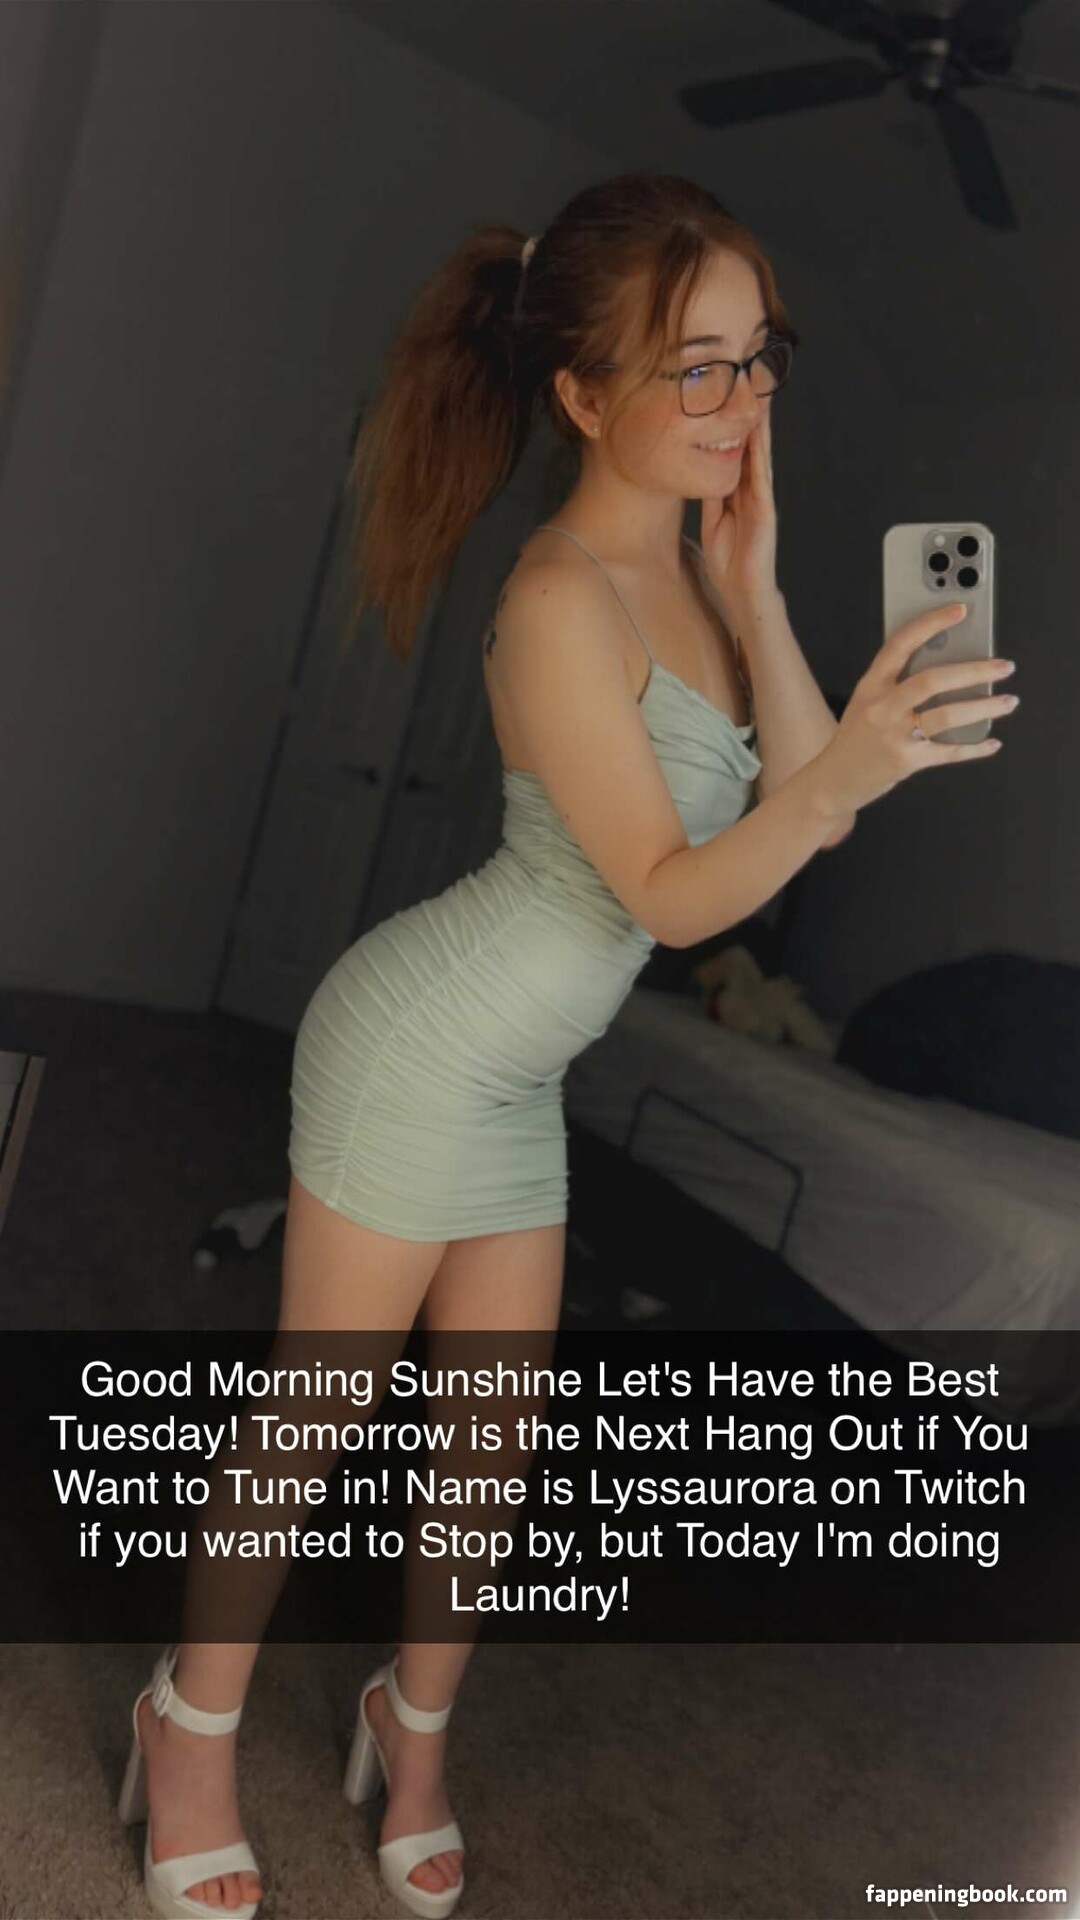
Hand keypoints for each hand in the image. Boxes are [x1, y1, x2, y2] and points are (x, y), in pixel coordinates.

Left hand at [698, 403, 777, 601]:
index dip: (733, 424)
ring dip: (760, 425)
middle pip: (751, 444)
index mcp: (739, 493)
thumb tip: (703, 474)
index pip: (737, 451)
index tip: (728, 396)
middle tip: (749, 381)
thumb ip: (712, 498)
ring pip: (759, 453)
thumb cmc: (730, 561)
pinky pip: (761, 474)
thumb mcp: (713, 521)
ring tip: (759, 394)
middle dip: (750, 415)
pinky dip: (759, 452)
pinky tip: (758, 432)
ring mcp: (761, 497)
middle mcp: (752, 490)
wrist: (743, 591)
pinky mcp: (765, 509)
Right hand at [810, 603, 1017, 814]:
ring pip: (947, 715)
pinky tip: (991, 742)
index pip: (901, 644)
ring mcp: (894, 735)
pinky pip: (949, 752)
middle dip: (975, 671)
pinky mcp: (907, 761)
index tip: (959, 611)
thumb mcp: (868, 701)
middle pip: (933, 681)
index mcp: (871, 685)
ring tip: (1008, 702)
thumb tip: (950, 663)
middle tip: (1003, 667)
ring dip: (984, 708)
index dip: (931, 624)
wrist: (835, 779)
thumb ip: (899, 682)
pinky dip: (974, 747)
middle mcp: (882, 707)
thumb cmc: (857, 736)